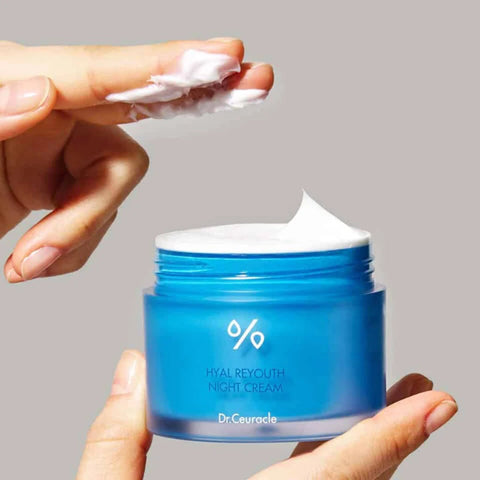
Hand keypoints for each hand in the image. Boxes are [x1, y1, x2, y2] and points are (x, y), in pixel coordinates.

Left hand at [0, 39, 273, 282]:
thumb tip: (43, 91)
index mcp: (19, 81)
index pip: (103, 70)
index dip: (166, 65)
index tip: (222, 57)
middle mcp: (52, 107)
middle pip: (142, 94)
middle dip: (198, 92)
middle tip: (252, 80)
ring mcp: (63, 146)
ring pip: (120, 182)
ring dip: (83, 230)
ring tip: (30, 262)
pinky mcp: (65, 182)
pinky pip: (100, 215)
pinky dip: (74, 245)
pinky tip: (35, 258)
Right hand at [76, 351, 456, 479]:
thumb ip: (117, 440)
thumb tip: (133, 367)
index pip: (336, 478)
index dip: (389, 437)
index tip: (436, 402)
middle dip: (397, 439)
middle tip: (424, 393)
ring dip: (376, 455)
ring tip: (393, 409)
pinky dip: (342, 472)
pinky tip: (332, 448)